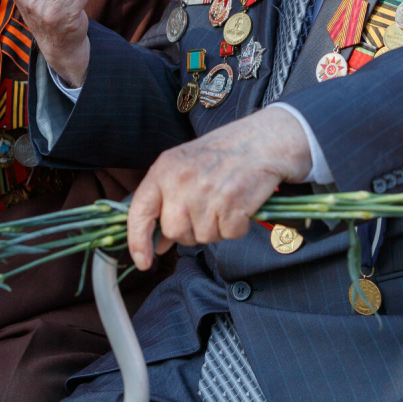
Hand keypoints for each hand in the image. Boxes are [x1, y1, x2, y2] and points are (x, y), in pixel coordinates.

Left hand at [126, 106, 312, 269]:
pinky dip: (237, 226)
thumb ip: (166, 201)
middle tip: (208, 208)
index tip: (143, 262)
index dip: (138, 241)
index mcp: (165, 168)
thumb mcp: (186, 167)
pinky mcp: (233, 204)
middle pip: (174, 231)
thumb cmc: (225, 154)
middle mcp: (182, 180)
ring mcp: (207, 192)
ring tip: (226, 201)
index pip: (140, 211)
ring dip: (216, 228)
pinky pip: (228, 235)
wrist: (265, 140)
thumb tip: (156, 243)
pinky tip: (240, 204)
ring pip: (203, 236)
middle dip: (190, 230)